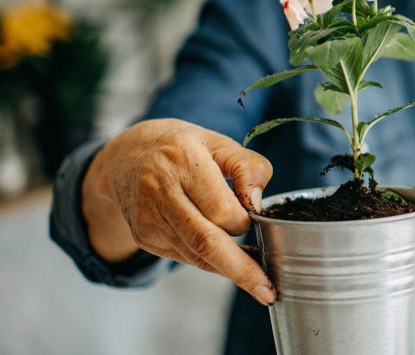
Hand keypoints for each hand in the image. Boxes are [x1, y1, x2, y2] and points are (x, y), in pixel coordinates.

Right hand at [81, 118, 275, 305]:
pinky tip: (226, 257)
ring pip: (196, 255)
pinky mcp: (144, 237)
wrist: (126, 158)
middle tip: (268, 290)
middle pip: (205, 241)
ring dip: (228, 269)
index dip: (243, 221)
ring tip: (256, 277)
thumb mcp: (220, 143)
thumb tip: (257, 203)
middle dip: (240, 269)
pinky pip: (185, 257)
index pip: (221, 209)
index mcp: (182, 160)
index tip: (256, 217)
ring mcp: (148, 218)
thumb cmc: (183, 148)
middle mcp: (160, 191)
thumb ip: (248, 167)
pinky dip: (210, 261)